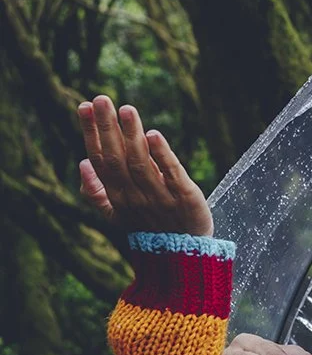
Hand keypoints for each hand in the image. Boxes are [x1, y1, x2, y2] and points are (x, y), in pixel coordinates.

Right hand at [78, 95, 212, 235]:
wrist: (185, 256)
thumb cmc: (149, 229)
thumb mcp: (118, 215)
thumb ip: (97, 192)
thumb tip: (82, 163)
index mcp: (117, 197)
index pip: (100, 160)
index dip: (91, 133)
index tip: (84, 107)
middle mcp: (135, 196)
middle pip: (117, 158)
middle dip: (107, 127)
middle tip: (101, 99)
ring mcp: (160, 197)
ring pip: (141, 162)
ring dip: (132, 134)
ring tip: (127, 109)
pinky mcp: (185, 197)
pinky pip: (172, 173)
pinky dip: (162, 155)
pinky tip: (153, 134)